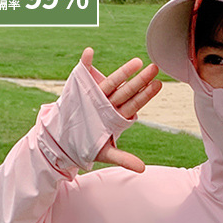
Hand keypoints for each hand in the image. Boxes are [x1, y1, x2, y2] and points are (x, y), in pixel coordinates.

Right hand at [80, 47, 162, 172]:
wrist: (64, 139)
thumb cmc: (87, 146)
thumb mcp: (106, 153)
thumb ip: (124, 158)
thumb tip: (142, 169)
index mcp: (116, 116)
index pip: (134, 104)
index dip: (146, 95)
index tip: (158, 84)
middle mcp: (109, 103)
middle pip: (127, 90)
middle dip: (141, 80)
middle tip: (155, 68)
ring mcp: (96, 95)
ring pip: (112, 82)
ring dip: (123, 71)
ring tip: (137, 61)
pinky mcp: (81, 88)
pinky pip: (83, 73)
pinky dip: (85, 63)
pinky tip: (89, 53)